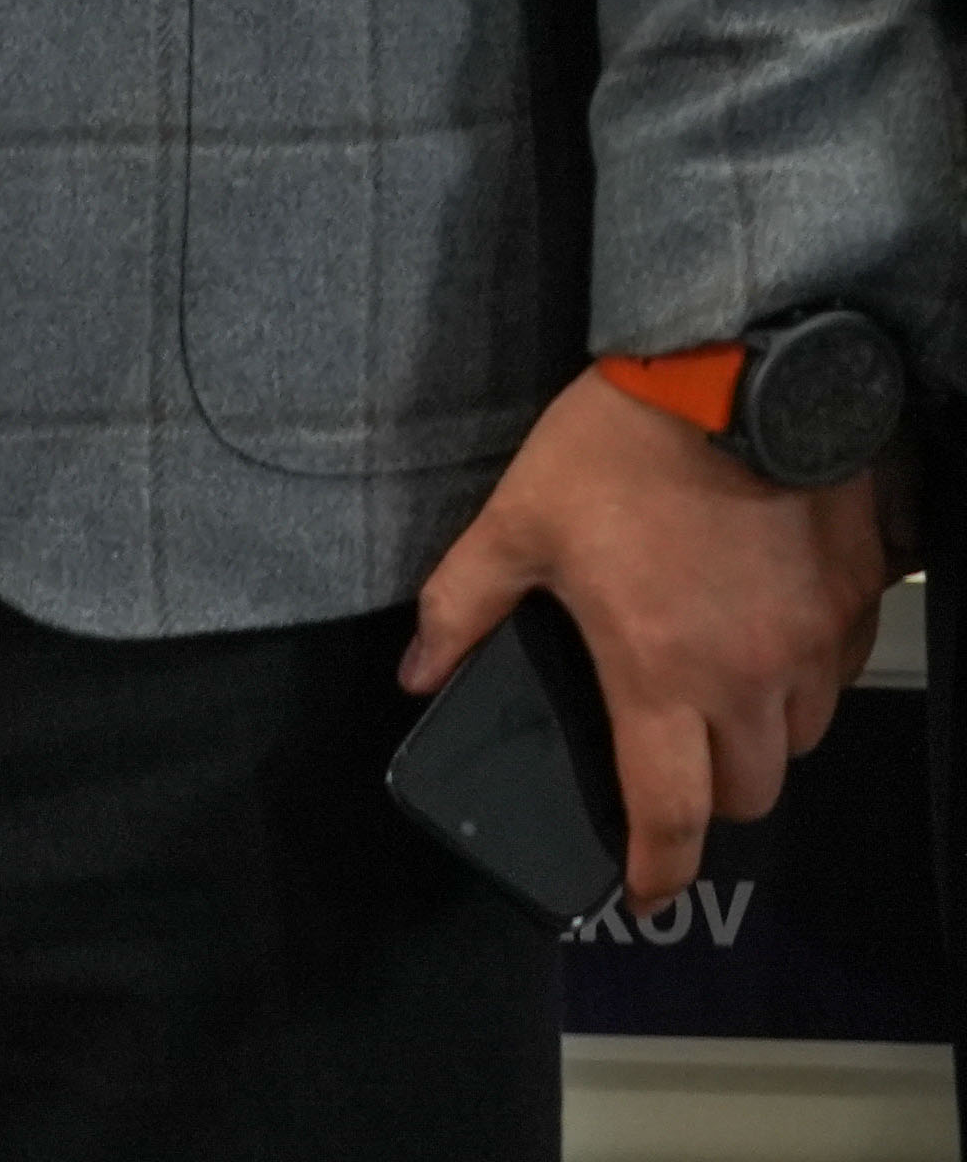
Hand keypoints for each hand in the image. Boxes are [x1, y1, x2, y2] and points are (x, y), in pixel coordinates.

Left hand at [406, 369, 888, 911]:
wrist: (736, 376)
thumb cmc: (619, 449)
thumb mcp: (516, 521)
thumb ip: (462, 605)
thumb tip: (419, 677)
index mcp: (659, 672)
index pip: (670, 812)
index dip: (655, 870)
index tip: (639, 897)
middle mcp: (748, 678)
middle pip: (748, 794)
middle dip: (709, 800)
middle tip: (669, 768)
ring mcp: (812, 646)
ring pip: (798, 741)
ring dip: (757, 741)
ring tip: (710, 699)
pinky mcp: (855, 605)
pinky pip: (836, 679)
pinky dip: (800, 684)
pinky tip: (759, 640)